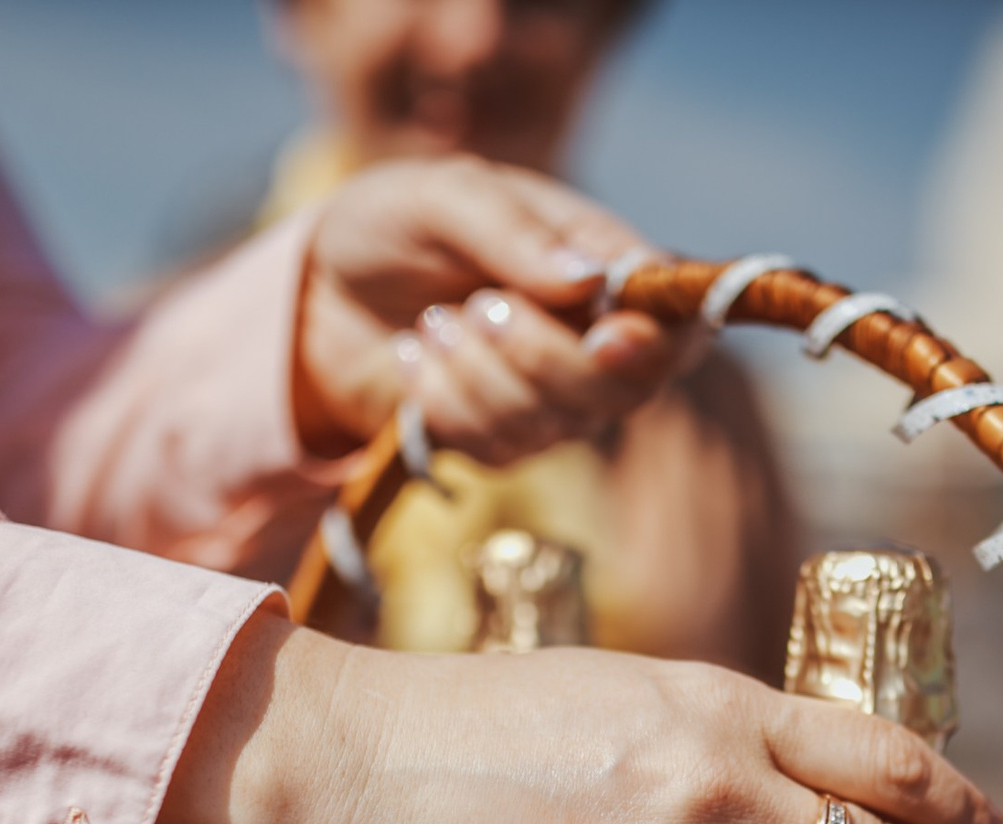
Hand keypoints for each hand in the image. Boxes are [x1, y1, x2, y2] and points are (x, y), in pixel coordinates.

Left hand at [293, 157, 688, 462]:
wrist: (324, 286)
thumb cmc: (398, 224)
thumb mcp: (444, 196)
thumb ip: (513, 232)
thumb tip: (587, 282)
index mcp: (608, 270)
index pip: (678, 324)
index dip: (658, 342)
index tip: (609, 335)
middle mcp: (596, 342)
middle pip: (622, 390)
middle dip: (540, 355)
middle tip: (479, 305)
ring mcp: (553, 400)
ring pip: (552, 424)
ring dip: (475, 371)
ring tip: (432, 321)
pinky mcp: (501, 441)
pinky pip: (493, 446)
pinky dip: (441, 399)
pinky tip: (415, 356)